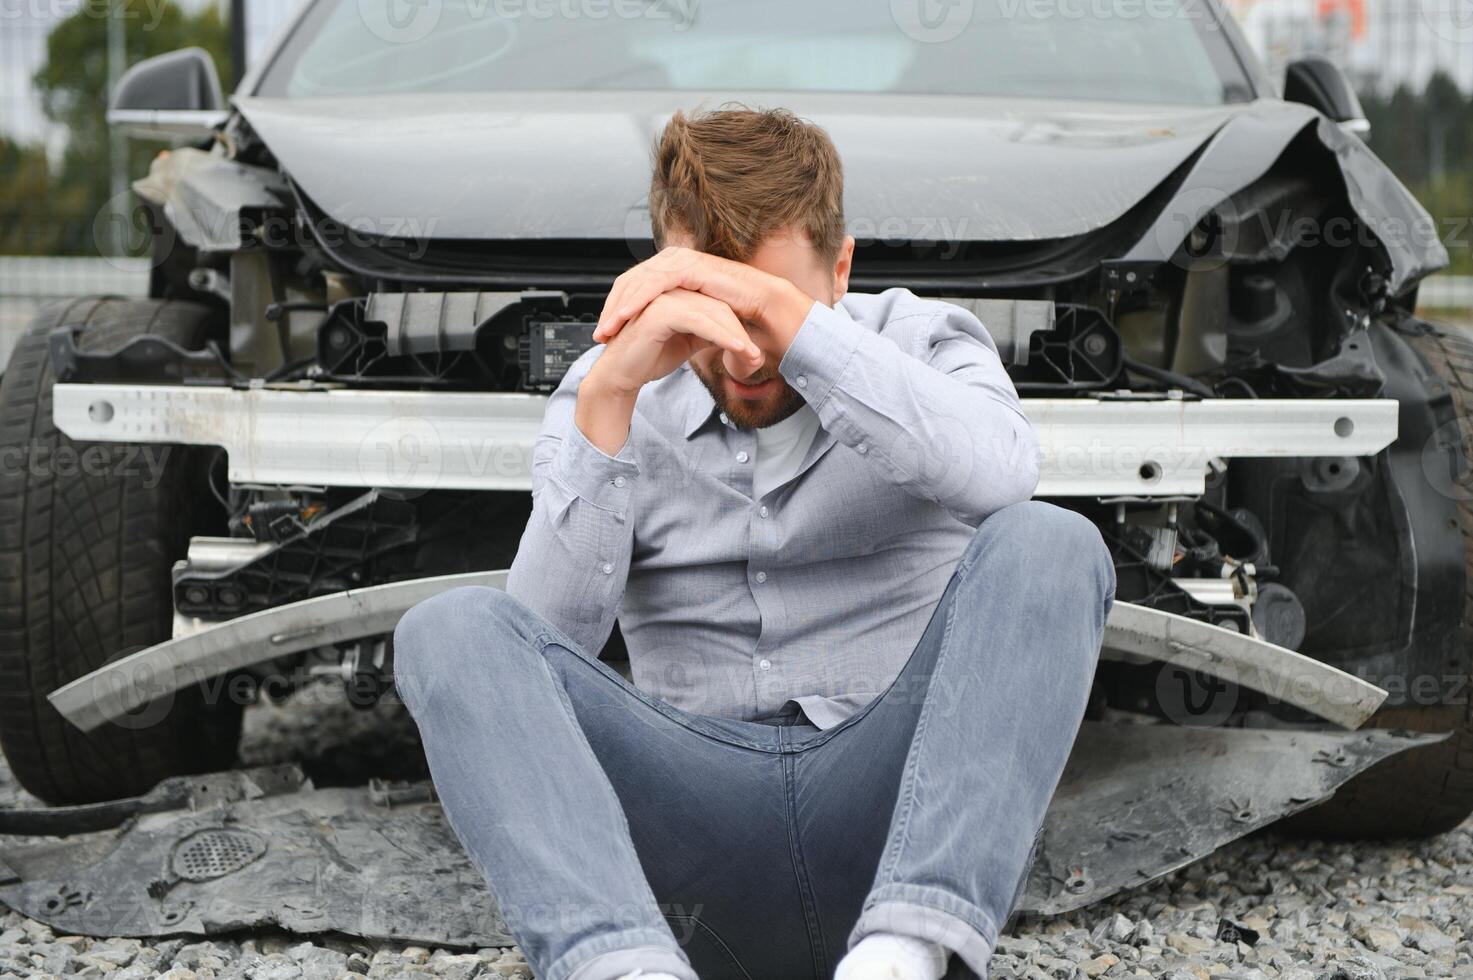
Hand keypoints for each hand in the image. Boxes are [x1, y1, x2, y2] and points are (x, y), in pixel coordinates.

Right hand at [576, 289, 761, 454]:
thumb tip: (735, 337)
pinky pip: (699, 320)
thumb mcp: (686, 342)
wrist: (618, 376)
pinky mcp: (659, 310)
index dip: (738, 325)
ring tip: (753, 357)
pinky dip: (721, 335)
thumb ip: (707, 332)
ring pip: (712, 311)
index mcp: (676, 292)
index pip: (716, 303)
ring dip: (736, 335)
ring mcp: (663, 296)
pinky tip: (737, 349)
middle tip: (757, 358)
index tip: (754, 351)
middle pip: (719, 305)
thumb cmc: (647, 357)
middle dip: (741, 332)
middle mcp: (670, 288)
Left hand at [594, 246, 809, 349]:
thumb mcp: (703, 323)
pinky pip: (656, 282)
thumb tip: (673, 341)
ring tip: (607, 329)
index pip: (638, 286)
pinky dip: (638, 299)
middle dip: (612, 307)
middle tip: (600, 334)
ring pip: (639, 280)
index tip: (608, 333)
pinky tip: (626, 317)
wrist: (771, 313)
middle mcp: (678, 261)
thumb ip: (685, 324)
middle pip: (632, 280)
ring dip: (620, 305)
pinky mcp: (692, 267)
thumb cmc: (744, 319)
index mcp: (679, 271)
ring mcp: (685, 261)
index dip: (620, 309)